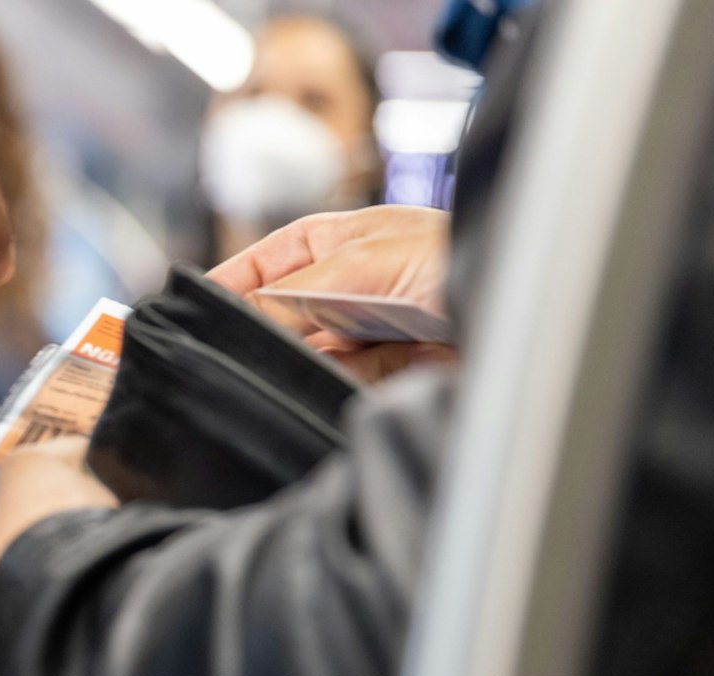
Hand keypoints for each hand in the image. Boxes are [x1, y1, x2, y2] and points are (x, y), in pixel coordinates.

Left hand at [0, 440, 115, 675]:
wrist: (96, 616)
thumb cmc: (38, 548)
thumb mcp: (31, 475)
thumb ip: (32, 464)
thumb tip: (58, 449)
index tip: (15, 542)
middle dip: (18, 607)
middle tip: (62, 574)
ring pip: (29, 673)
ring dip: (56, 644)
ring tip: (98, 606)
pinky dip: (88, 670)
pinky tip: (115, 638)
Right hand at [209, 206, 455, 382]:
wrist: (527, 305)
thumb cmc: (455, 254)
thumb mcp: (355, 266)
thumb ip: (289, 298)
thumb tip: (237, 324)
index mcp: (332, 244)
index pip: (258, 266)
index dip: (224, 289)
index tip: (186, 317)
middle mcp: (345, 287)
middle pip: (278, 319)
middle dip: (259, 339)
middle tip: (225, 361)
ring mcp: (365, 331)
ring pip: (306, 358)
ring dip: (296, 369)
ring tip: (280, 378)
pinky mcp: (389, 373)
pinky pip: (341, 387)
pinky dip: (330, 392)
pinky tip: (323, 391)